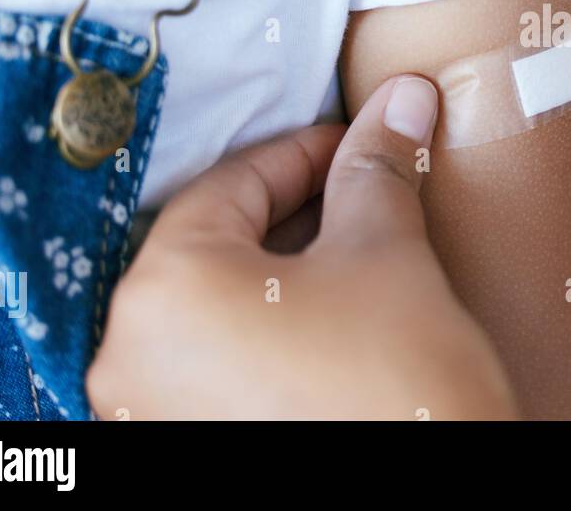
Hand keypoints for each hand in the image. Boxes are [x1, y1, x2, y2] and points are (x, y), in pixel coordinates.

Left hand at [87, 76, 516, 419]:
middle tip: (361, 192)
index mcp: (164, 292)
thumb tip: (400, 99)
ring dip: (280, 273)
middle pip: (213, 247)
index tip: (357, 141)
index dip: (304, 152)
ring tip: (353, 254)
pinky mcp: (189, 445)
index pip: (228, 186)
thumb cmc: (398, 379)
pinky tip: (328, 321)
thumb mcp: (387, 254)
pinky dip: (265, 331)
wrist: (438, 498)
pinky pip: (215, 364)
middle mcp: (132, 359)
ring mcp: (153, 415)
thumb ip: (377, 168)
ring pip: (214, 309)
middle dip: (293, 213)